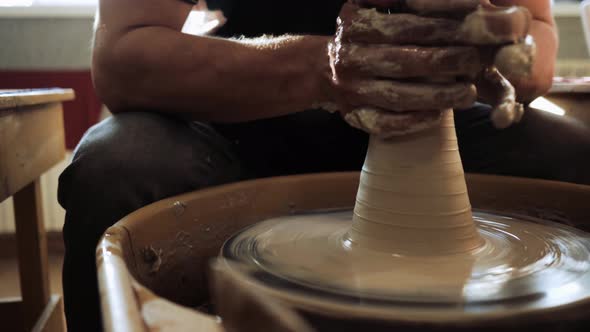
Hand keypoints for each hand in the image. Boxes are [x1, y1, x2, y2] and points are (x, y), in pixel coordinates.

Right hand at [325, 0, 533, 137]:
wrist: (320, 69)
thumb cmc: (359, 35)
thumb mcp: (365, 4)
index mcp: (355, 27)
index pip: (404, 26)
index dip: (441, 26)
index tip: (473, 28)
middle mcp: (350, 59)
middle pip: (404, 62)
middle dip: (445, 62)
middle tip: (477, 61)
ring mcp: (351, 90)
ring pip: (397, 96)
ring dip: (436, 97)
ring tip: (468, 94)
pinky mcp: (354, 115)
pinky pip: (384, 123)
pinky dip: (411, 121)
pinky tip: (437, 115)